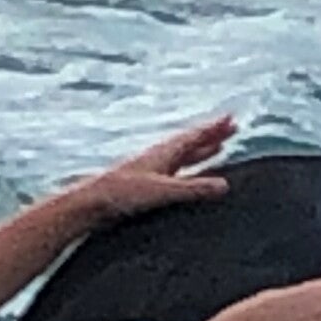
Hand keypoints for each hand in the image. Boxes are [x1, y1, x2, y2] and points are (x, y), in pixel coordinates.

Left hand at [73, 114, 237, 225]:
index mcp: (163, 153)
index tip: (230, 118)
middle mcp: (158, 158)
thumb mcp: (163, 191)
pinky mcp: (145, 186)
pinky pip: (175, 174)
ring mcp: (151, 171)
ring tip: (217, 148)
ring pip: (183, 158)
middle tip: (231, 128)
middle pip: (191, 143)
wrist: (89, 203)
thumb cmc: (122, 193)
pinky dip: (188, 171)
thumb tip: (225, 185)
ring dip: (201, 152)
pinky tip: (190, 178)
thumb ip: (193, 188)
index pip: (193, 137)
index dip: (212, 129)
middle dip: (211, 136)